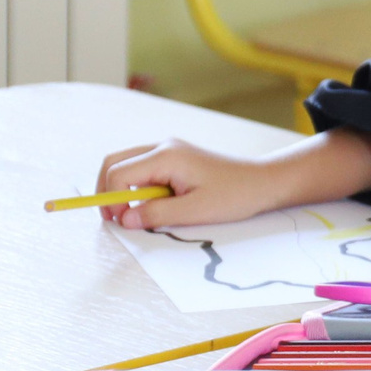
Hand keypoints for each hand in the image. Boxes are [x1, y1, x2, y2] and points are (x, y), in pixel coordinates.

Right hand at [96, 140, 291, 229]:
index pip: (119, 174)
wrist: (263, 182)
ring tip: (135, 215)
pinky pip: (142, 169)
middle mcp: (163, 147)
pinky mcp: (174, 159)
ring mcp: (168, 150)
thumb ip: (157, 215)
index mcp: (166, 156)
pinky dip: (137, 187)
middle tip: (116, 219)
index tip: (122, 223)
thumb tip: (124, 220)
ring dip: (122, 190)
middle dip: (107, 191)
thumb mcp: (195, 211)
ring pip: (126, 165)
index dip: (112, 201)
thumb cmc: (235, 195)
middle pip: (114, 162)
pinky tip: (152, 205)